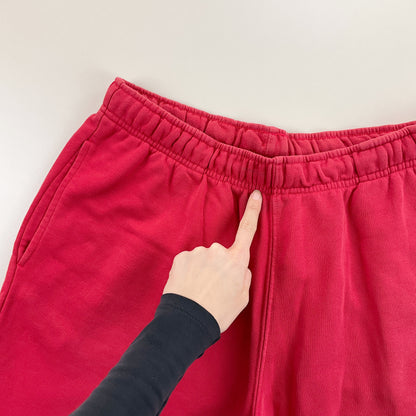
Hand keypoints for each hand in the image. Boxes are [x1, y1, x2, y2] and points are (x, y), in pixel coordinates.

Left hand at [162, 189, 262, 333]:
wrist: (187, 322)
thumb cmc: (218, 313)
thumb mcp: (241, 299)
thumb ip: (243, 277)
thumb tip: (239, 266)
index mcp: (236, 261)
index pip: (247, 230)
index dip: (253, 211)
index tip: (256, 194)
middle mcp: (217, 251)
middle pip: (220, 253)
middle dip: (218, 266)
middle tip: (213, 288)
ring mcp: (197, 253)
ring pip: (203, 258)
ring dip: (202, 270)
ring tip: (199, 291)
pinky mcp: (181, 257)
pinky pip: (189, 261)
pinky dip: (188, 272)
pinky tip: (188, 287)